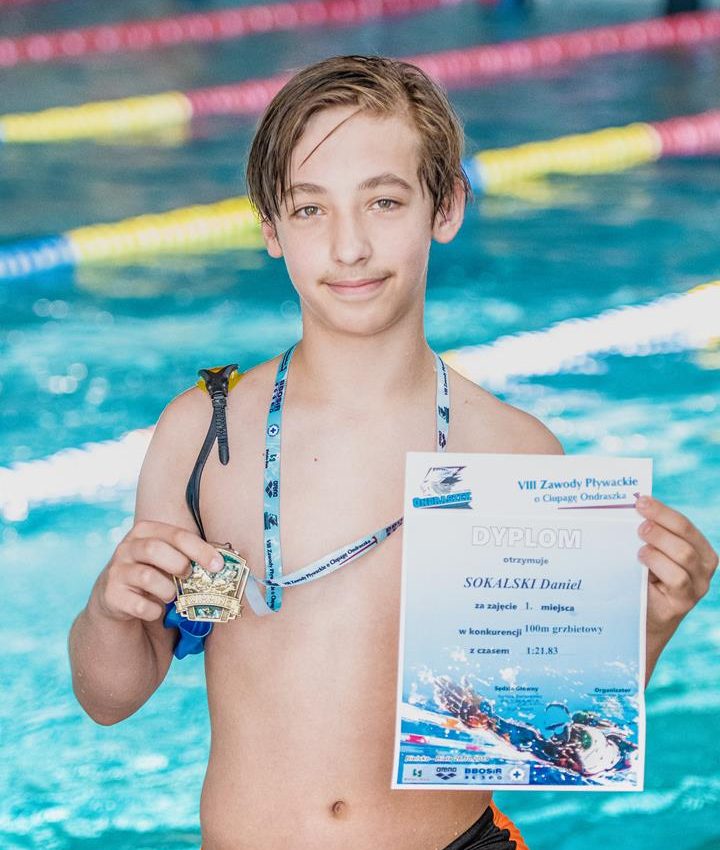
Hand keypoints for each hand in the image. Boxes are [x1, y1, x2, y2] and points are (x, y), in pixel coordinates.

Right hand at [93, 521, 223, 623]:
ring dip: (167, 591)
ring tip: (171, 596)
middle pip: (155, 549)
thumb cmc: (154, 575)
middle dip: (180, 565)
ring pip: (147, 577)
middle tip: (189, 577)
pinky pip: (139, 605)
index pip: (176, 534)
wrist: (116, 600)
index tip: (218, 565)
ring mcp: (116, 571)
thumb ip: (188, 555)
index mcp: (145, 531)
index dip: (200, 549)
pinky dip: (154, 611)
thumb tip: (222, 563)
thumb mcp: (168, 559)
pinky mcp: (110, 596)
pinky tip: (156, 611)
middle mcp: (126, 547)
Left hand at [636, 495, 717, 681]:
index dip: (662, 510)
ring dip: (658, 544)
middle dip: (660, 523)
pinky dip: (657, 564)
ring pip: (684, 555)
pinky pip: (677, 578)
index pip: (683, 524)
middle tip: (638, 521)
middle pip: (685, 536)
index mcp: (699, 549)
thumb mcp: (648, 555)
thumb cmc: (641, 581)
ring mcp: (697, 587)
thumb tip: (631, 507)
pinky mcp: (685, 603)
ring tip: (640, 543)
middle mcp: (704, 567)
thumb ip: (648, 536)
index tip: (640, 500)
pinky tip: (641, 560)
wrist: (640, 623)